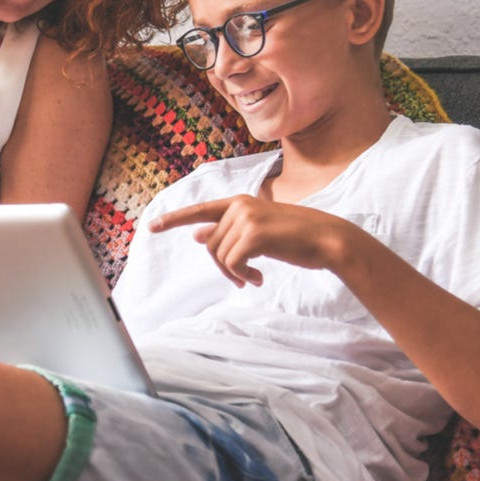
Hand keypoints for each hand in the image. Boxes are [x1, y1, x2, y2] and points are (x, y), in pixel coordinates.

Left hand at [147, 195, 357, 287]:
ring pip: (220, 255)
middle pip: (211, 244)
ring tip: (253, 276)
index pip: (199, 211)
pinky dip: (242, 275)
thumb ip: (228, 231)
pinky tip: (259, 278)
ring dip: (235, 273)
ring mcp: (247, 218)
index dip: (174, 219)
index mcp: (238, 202)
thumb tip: (198, 237)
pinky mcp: (255, 234)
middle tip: (242, 277)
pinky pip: (233, 263)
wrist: (328, 240)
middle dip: (223, 266)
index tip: (151, 226)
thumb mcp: (258, 231)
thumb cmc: (294, 238)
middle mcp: (239, 206)